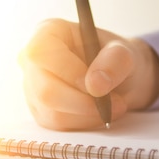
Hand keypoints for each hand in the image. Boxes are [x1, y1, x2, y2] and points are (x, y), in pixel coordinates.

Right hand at [19, 18, 158, 129]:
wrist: (118, 79)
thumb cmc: (115, 59)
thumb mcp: (125, 53)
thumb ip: (115, 61)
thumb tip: (95, 84)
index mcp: (48, 33)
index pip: (41, 52)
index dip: (68, 71)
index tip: (97, 85)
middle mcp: (33, 60)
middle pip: (45, 90)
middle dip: (84, 102)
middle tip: (115, 103)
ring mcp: (33, 87)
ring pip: (52, 112)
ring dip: (88, 115)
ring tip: (114, 106)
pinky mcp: (40, 111)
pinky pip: (58, 125)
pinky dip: (84, 122)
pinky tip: (99, 113)